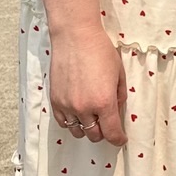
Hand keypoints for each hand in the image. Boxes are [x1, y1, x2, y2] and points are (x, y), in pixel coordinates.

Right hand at [48, 25, 127, 146]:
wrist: (75, 36)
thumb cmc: (100, 50)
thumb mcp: (119, 73)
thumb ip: (120, 96)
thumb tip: (117, 110)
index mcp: (104, 102)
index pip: (112, 133)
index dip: (118, 139)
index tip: (120, 139)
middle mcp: (84, 108)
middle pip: (94, 135)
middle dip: (103, 133)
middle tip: (107, 124)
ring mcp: (67, 105)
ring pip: (77, 131)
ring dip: (87, 129)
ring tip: (91, 118)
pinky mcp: (55, 100)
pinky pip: (63, 122)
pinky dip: (71, 122)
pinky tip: (77, 114)